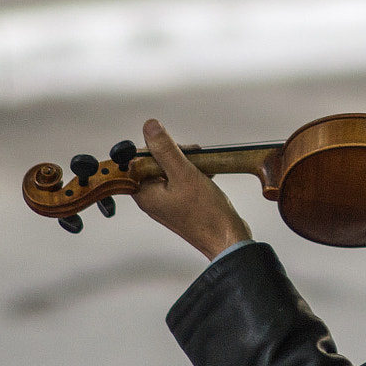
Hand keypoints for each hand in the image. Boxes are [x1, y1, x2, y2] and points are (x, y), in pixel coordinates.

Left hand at [132, 118, 252, 260]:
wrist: (227, 238)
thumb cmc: (206, 213)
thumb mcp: (185, 174)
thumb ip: (165, 149)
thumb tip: (149, 127)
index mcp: (144, 192)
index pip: (139, 159)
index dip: (157, 149)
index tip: (174, 149)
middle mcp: (151, 197)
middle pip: (155, 163)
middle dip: (177, 155)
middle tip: (194, 159)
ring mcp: (166, 201)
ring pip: (171, 170)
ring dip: (188, 163)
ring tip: (203, 169)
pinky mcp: (181, 203)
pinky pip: (181, 180)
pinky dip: (194, 174)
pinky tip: (206, 176)